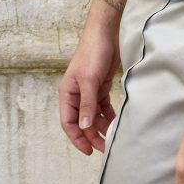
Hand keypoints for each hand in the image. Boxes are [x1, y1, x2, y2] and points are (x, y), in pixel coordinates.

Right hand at [58, 16, 121, 155]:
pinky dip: (108, 115)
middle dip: (91, 135)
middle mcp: (77, 94)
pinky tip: (116, 123)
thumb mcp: (89, 80)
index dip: (77, 138)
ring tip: (112, 138)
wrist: (107, 32)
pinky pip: (103, 106)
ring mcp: (90, 90)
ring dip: (101, 126)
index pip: (69, 122)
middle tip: (104, 147)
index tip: (88, 151)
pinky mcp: (102, 86)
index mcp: (68, 93)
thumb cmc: (93, 52)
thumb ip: (87, 104)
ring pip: (93, 115)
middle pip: (82, 121)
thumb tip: (84, 127)